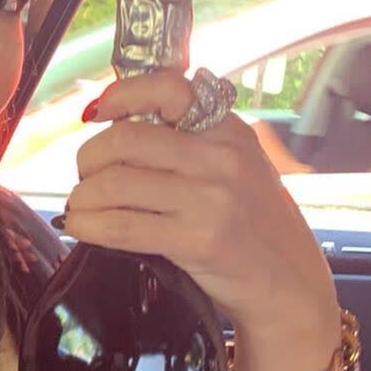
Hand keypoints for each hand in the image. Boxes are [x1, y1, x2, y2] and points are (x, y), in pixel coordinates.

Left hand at [65, 70, 339, 342]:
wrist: (289, 283)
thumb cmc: (252, 224)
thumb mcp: (236, 166)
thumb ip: (190, 142)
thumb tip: (114, 123)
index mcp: (228, 129)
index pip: (167, 87)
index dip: (121, 94)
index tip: (97, 113)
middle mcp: (221, 157)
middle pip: (125, 139)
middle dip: (88, 158)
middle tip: (86, 177)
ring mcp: (211, 199)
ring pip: (115, 183)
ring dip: (83, 197)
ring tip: (82, 207)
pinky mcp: (198, 240)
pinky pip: (121, 227)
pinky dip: (88, 225)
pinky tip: (81, 228)